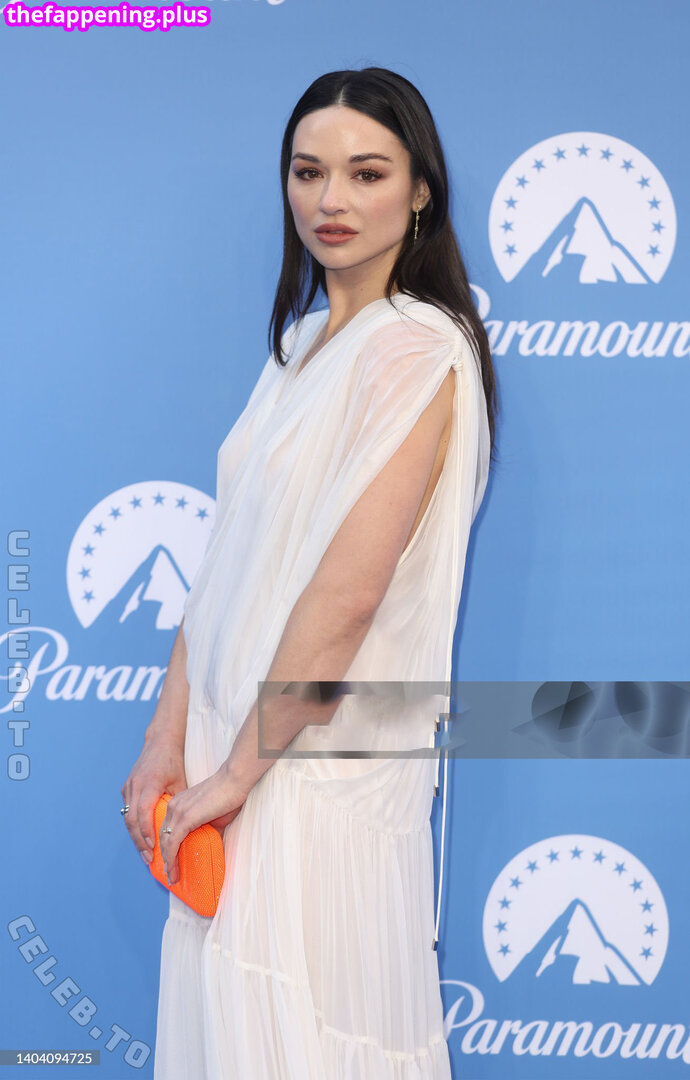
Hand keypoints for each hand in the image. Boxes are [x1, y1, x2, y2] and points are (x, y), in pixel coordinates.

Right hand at [121, 735, 186, 865]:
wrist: (159, 742)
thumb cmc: (173, 761)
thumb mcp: (180, 781)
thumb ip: (178, 802)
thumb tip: (185, 825)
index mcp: (149, 783)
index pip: (143, 812)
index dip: (147, 831)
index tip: (154, 847)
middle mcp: (135, 786)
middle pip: (131, 820)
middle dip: (139, 841)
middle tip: (149, 859)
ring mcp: (128, 787)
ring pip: (127, 818)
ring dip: (135, 837)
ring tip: (146, 854)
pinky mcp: (126, 788)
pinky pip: (128, 811)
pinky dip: (134, 826)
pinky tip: (142, 838)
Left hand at [158, 764, 245, 885]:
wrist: (234, 781)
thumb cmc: (228, 796)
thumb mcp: (214, 817)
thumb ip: (208, 830)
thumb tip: (210, 846)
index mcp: (178, 804)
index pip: (166, 829)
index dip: (166, 847)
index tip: (170, 862)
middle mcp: (173, 806)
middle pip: (162, 837)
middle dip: (164, 858)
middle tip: (170, 874)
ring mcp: (178, 811)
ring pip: (165, 842)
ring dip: (168, 862)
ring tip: (172, 877)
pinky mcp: (185, 818)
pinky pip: (173, 842)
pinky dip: (171, 858)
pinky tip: (173, 869)